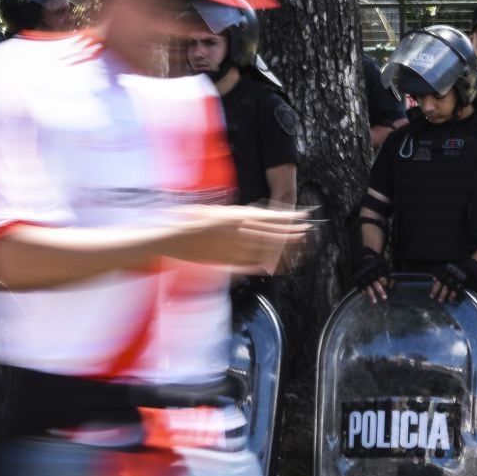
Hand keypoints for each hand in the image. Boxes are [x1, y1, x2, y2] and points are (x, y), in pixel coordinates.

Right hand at [166, 205, 310, 273]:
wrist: (169, 238)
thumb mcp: (213, 211)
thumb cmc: (188, 222)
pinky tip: (280, 264)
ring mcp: (233, 248)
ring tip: (300, 245)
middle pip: (271, 233)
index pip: (268, 217)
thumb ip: (234, 215)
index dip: (287, 218)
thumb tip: (249, 215)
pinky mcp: (227, 262)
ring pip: (265, 249)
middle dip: (291, 232)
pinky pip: (253, 264)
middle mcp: (237, 231)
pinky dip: (268, 264)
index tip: (302, 217)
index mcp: (235, 216)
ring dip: (284, 247)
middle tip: (308, 231)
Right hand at [353, 247, 391, 302]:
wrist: (364, 256)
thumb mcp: (385, 266)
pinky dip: (363, 291)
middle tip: (385, 298)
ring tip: (374, 302)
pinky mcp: (359, 279)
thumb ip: (389, 276)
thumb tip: (391, 286)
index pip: (383, 279)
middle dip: (380, 291)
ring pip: (368, 288)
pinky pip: (361, 287)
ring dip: (371, 295)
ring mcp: (364, 278)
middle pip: (376, 284)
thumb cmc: (377, 263)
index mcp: (378, 271)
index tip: (386, 285)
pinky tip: (366, 295)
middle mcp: (371, 275)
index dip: (385, 283)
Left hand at [432, 258, 476, 301]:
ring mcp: (455, 279)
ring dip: (443, 295)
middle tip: (432, 297)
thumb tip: (433, 279)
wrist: (471, 267)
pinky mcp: (461, 283)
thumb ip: (441, 273)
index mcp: (446, 270)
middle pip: (440, 284)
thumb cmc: (459, 268)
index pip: (437, 278)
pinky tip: (450, 299)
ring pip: (447, 288)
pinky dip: (453, 295)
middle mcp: (449, 274)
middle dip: (436, 291)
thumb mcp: (449, 268)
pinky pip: (456, 290)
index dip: (434, 286)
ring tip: (440, 300)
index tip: (431, 290)